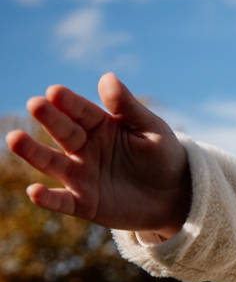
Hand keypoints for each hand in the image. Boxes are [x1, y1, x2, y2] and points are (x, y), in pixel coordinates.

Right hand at [5, 73, 190, 237]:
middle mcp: (84, 148)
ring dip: (33, 152)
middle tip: (35, 104)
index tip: (55, 91)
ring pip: (52, 163)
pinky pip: (62, 201)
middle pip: (63, 131)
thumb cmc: (162, 157)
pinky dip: (48, 198)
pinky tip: (34, 192)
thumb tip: (107, 78)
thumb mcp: (152, 130)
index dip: (69, 101)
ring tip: (14, 138)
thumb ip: (129, 108)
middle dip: (49, 118)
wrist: (174, 196)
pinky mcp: (84, 203)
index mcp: (100, 125)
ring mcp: (81, 175)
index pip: (81, 111)